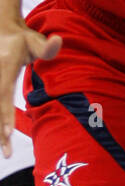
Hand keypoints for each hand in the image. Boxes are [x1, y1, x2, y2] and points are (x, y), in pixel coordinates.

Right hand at [0, 23, 61, 156]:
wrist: (1, 32)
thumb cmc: (22, 39)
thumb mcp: (34, 40)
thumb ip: (46, 46)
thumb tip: (58, 41)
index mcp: (5, 67)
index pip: (3, 93)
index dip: (5, 114)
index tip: (8, 133)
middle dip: (0, 131)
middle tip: (8, 153)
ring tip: (5, 151)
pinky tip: (2, 138)